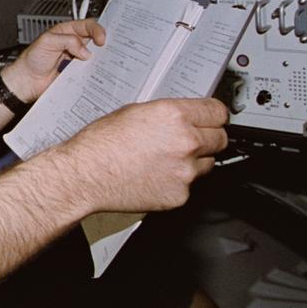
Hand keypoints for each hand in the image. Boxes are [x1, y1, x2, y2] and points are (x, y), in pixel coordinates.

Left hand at [1, 18, 105, 101]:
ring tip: (104, 61)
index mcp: (66, 31)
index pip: (87, 25)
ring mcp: (76, 58)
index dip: (97, 30)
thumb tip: (85, 50)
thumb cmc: (31, 59)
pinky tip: (96, 72)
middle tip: (108, 49)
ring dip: (100, 58)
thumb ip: (67, 41)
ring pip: (94, 55)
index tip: (101, 40)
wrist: (27, 80)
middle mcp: (73, 43)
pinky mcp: (76, 71)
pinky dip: (94, 71)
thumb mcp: (48, 42)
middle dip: (103, 43)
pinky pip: (89, 70)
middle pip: (94, 40)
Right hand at [58, 98, 227, 212]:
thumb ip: (169, 114)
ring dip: (194, 162)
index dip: (213, 116)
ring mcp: (185, 171)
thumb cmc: (101, 143)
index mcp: (175, 115)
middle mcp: (186, 142)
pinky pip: (190, 186)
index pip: (218, 112)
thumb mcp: (135, 112)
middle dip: (208, 138)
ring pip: (208, 164)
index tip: (212, 120)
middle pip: (220, 139)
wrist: (85, 175)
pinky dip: (177, 182)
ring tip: (165, 160)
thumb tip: (186, 117)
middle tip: (189, 141)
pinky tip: (156, 176)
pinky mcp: (180, 195)